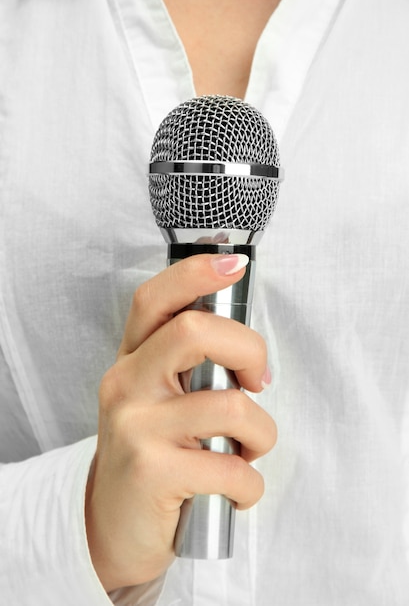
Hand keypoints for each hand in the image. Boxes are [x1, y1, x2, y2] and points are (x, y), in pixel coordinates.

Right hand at [85, 254, 276, 591]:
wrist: (114, 525)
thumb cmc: (151, 456)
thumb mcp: (159, 402)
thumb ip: (190, 370)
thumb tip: (248, 351)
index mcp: (132, 360)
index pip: (155, 300)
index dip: (195, 274)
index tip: (233, 265)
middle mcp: (126, 384)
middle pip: (196, 332)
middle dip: (250, 350)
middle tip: (257, 382)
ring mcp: (135, 427)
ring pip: (231, 406)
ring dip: (261, 435)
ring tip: (247, 452)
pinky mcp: (150, 472)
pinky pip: (232, 469)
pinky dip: (251, 485)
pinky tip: (236, 490)